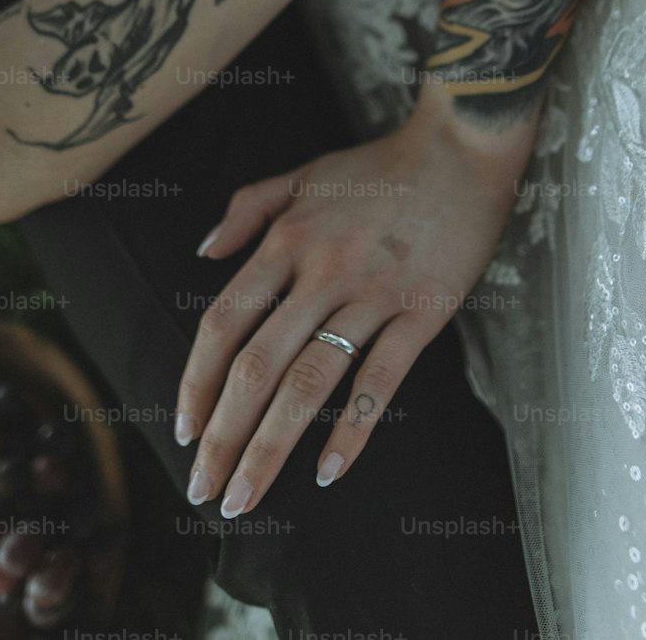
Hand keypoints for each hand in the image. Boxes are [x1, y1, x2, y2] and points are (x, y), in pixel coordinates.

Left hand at [174, 109, 529, 514]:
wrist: (461, 147)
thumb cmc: (381, 164)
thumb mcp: (303, 172)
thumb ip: (247, 207)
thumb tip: (203, 253)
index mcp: (287, 239)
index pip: (224, 325)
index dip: (196, 384)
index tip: (184, 431)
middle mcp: (321, 271)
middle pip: (256, 367)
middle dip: (223, 438)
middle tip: (203, 491)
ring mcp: (373, 295)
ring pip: (309, 385)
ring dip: (269, 449)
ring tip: (245, 497)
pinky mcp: (422, 313)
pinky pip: (379, 382)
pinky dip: (352, 431)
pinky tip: (327, 472)